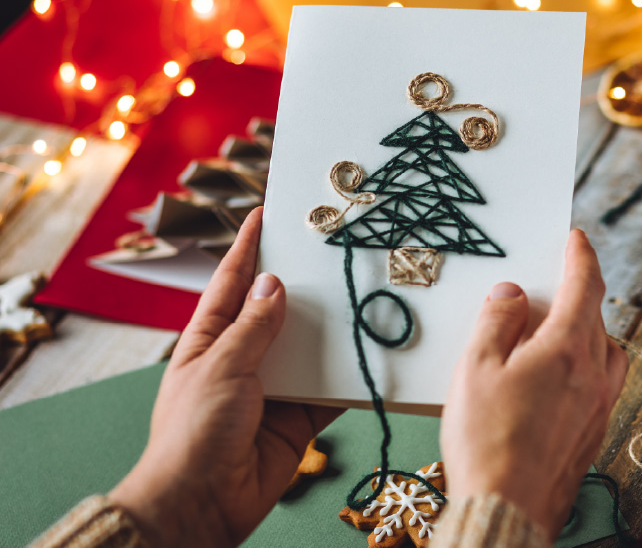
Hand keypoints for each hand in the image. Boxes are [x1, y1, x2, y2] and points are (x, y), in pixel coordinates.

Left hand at [110, 207, 341, 546]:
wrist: (204, 503)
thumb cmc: (194, 432)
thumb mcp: (221, 367)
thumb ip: (253, 327)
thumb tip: (275, 283)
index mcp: (211, 338)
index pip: (232, 281)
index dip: (247, 246)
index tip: (265, 213)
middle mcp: (245, 356)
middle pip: (279, 309)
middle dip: (304, 283)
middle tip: (334, 252)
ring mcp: (274, 386)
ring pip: (310, 347)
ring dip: (333, 330)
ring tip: (364, 296)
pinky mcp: (300, 416)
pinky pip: (330, 389)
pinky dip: (350, 376)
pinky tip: (373, 356)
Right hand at [440, 229, 627, 539]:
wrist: (507, 509)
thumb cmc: (487, 441)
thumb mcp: (475, 368)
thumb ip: (496, 321)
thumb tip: (512, 294)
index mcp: (565, 350)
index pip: (584, 286)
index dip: (581, 256)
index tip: (577, 238)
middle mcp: (593, 375)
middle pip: (597, 318)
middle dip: (578, 295)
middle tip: (549, 291)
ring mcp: (599, 407)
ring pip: (607, 353)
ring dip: (588, 334)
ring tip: (553, 337)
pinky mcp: (594, 434)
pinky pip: (601, 385)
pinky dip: (586, 368)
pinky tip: (556, 382)